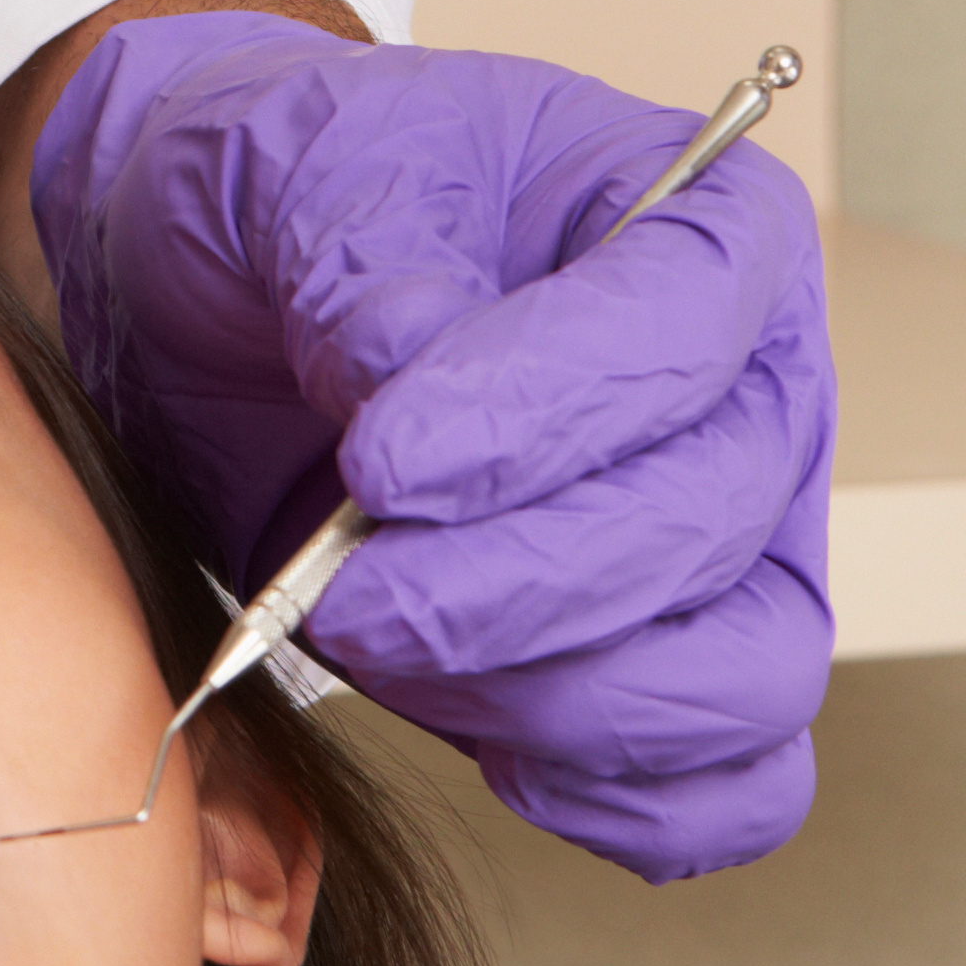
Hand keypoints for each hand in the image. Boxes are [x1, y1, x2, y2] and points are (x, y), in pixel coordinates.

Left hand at [29, 12, 832, 879]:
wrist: (215, 305)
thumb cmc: (295, 204)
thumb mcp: (300, 167)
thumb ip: (364, 257)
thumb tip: (409, 373)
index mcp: (706, 226)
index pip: (683, 332)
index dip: (544, 417)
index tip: (383, 461)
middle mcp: (750, 393)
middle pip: (709, 525)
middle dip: (510, 585)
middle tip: (345, 585)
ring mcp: (728, 550)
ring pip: (740, 679)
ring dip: (550, 700)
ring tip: (389, 643)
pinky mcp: (662, 672)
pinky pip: (723, 793)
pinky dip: (609, 797)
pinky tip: (484, 744)